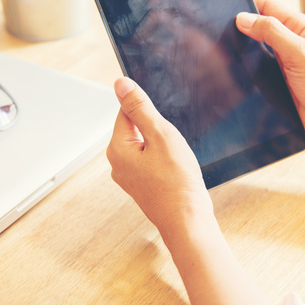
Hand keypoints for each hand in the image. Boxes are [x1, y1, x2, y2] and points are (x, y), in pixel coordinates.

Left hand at [107, 77, 212, 233]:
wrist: (187, 220)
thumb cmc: (176, 181)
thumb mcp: (160, 135)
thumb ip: (139, 108)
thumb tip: (120, 84)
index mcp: (117, 148)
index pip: (127, 112)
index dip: (149, 111)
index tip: (164, 123)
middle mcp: (117, 163)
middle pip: (136, 129)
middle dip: (157, 130)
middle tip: (172, 146)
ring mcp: (129, 176)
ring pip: (145, 146)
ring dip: (162, 146)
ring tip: (175, 161)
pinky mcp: (142, 185)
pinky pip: (150, 162)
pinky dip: (163, 160)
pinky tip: (175, 170)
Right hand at [236, 0, 304, 141]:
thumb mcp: (301, 52)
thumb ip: (273, 33)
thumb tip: (243, 18)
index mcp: (299, 27)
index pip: (267, 5)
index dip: (247, 3)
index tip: (225, 4)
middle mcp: (289, 42)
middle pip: (257, 26)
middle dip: (239, 26)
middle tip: (218, 28)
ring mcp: (281, 62)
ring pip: (253, 49)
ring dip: (241, 49)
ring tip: (222, 48)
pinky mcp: (275, 81)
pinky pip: (253, 70)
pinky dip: (243, 68)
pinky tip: (232, 69)